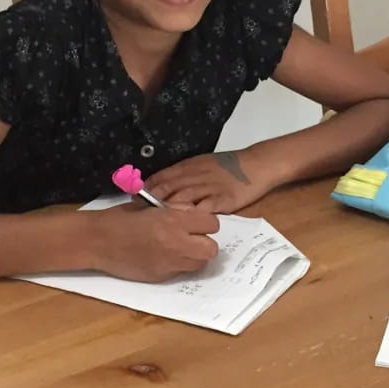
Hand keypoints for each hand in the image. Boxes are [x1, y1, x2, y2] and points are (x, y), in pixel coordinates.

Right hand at [89, 204, 219, 281]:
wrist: (97, 241)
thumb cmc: (121, 218)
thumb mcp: (152, 206)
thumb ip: (176, 211)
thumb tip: (194, 215)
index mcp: (173, 220)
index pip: (212, 224)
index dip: (205, 222)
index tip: (196, 221)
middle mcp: (175, 243)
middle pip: (211, 249)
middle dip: (205, 243)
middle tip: (193, 237)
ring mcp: (168, 263)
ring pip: (199, 264)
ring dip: (194, 256)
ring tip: (179, 248)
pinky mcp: (159, 277)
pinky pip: (180, 272)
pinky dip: (178, 265)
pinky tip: (163, 256)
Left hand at [145, 150, 272, 212]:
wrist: (256, 164)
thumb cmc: (230, 165)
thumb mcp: (203, 163)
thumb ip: (185, 173)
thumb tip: (163, 184)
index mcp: (189, 166)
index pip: (162, 176)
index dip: (146, 188)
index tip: (133, 198)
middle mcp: (195, 176)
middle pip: (167, 188)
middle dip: (151, 201)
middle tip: (138, 213)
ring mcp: (208, 188)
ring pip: (182, 198)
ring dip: (166, 210)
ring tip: (154, 221)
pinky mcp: (222, 199)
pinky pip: (203, 208)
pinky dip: (190, 216)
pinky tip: (182, 224)